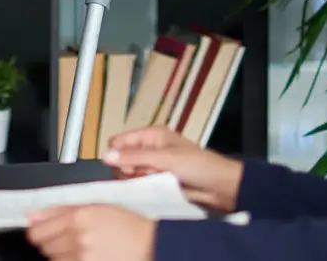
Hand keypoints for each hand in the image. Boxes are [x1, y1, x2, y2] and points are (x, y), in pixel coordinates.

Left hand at [25, 206, 154, 260]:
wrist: (149, 246)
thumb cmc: (124, 225)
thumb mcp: (93, 206)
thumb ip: (58, 210)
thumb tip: (31, 214)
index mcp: (78, 218)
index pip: (37, 232)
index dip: (38, 232)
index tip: (41, 232)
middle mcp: (79, 240)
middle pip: (44, 248)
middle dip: (52, 243)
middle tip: (68, 239)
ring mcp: (84, 259)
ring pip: (54, 260)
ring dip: (62, 255)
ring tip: (80, 249)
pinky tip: (83, 257)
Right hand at [105, 126, 243, 213]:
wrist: (221, 188)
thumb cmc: (196, 165)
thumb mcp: (164, 158)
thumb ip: (134, 157)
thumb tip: (105, 156)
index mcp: (151, 135)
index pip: (119, 141)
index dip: (116, 154)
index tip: (123, 168)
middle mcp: (150, 149)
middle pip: (122, 159)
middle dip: (127, 169)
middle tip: (141, 176)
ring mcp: (154, 167)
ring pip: (130, 174)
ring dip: (136, 180)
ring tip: (150, 184)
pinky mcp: (159, 183)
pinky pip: (141, 186)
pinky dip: (142, 189)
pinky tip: (151, 192)